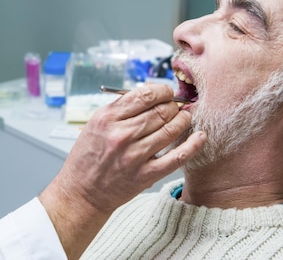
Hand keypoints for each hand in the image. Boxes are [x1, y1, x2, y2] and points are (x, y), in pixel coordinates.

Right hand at [39, 83, 205, 258]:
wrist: (82, 191)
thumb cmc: (89, 156)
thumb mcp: (96, 123)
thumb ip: (122, 108)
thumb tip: (152, 93)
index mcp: (108, 118)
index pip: (145, 95)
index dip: (162, 90)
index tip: (167, 92)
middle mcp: (122, 135)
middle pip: (160, 111)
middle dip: (173, 105)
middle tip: (176, 106)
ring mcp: (135, 156)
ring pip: (171, 129)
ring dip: (183, 120)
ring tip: (184, 118)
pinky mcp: (146, 174)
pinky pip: (177, 157)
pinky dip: (193, 145)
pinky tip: (200, 136)